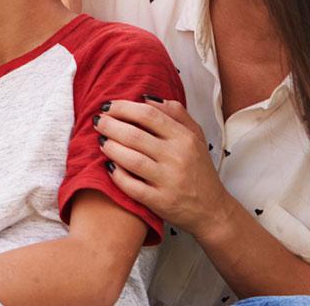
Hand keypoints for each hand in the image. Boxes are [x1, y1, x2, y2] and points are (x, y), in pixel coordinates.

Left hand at [96, 97, 237, 234]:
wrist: (212, 210)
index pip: (148, 115)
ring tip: (100, 141)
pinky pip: (131, 186)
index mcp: (185, 138)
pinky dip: (117, 175)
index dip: (123, 108)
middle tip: (98, 122)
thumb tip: (146, 99)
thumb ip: (176, 114)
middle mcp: (178, 157)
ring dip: (110, 148)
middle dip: (110, 126)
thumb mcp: (196, 137)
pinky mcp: (160, 201)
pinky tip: (109, 167)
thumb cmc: (198, 169)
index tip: (108, 106)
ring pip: (131, 160)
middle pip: (135, 135)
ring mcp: (169, 180)